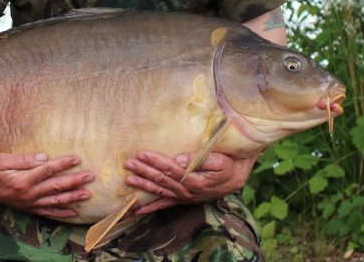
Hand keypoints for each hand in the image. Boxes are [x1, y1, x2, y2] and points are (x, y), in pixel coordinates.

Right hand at [0, 152, 93, 217]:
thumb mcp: (3, 159)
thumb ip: (24, 159)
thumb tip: (43, 157)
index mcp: (23, 181)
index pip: (48, 170)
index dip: (63, 164)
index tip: (77, 158)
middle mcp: (29, 194)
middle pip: (56, 187)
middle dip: (74, 181)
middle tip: (90, 176)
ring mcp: (29, 203)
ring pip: (55, 201)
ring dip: (72, 198)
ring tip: (87, 194)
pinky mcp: (28, 207)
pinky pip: (47, 212)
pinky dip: (60, 213)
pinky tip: (72, 212)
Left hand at [124, 151, 256, 214]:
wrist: (234, 179)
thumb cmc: (227, 166)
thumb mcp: (219, 160)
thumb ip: (200, 160)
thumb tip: (180, 159)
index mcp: (193, 180)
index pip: (170, 169)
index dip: (155, 161)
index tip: (142, 153)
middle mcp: (186, 191)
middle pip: (161, 180)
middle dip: (144, 171)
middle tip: (129, 164)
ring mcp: (182, 197)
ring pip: (159, 191)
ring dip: (143, 185)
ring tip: (128, 179)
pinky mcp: (182, 200)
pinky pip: (164, 205)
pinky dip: (150, 207)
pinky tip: (137, 210)